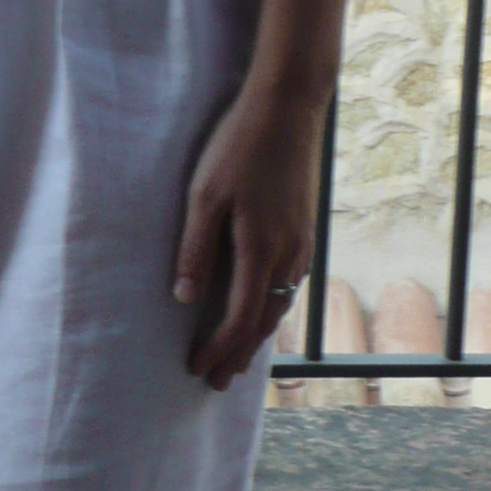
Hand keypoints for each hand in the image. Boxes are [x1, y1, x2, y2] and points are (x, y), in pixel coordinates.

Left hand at [173, 79, 323, 392]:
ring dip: (257, 335)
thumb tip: (185, 299)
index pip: (239, 319)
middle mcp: (288, 256)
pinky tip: (262, 309)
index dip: (218, 350)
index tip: (198, 370)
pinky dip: (272, 309)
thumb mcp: (204, 195)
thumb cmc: (238, 146)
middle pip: (263, 322)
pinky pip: (289, 285)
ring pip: (280, 305)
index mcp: (259, 250)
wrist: (288, 109)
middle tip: (217, 381)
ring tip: (238, 356)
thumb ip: (195, 249)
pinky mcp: (306, 230)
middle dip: (238, 355)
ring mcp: (302, 244)